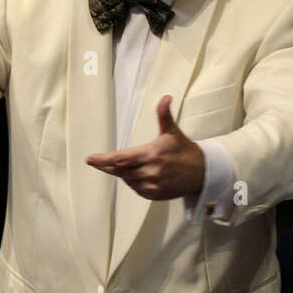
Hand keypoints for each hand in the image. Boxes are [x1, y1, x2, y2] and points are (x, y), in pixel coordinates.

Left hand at [85, 95, 204, 199]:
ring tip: (123, 166)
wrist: (202, 172)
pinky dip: (132, 182)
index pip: (121, 158)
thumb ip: (164, 115)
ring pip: (127, 180)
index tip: (90, 159)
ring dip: (122, 173)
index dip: (104, 159)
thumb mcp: (172, 131)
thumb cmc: (183, 150)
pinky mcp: (155, 195)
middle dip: (107, 166)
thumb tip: (165, 97)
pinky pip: (136, 189)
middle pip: (120, 170)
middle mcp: (151, 172)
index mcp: (152, 154)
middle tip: (97, 162)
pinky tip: (135, 175)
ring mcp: (153, 185)